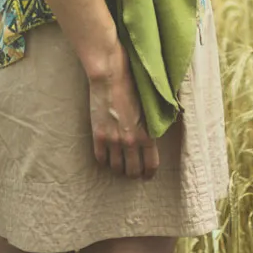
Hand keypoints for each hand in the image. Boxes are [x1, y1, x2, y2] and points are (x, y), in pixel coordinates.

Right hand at [87, 47, 159, 178]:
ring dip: (118, 168)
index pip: (151, 164)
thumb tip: (154, 137)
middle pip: (133, 170)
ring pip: (116, 167)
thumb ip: (151, 126)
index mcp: (147, 134)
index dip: (149, 173)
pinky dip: (104, 160)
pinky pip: (101, 158)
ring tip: (119, 165)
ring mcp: (113, 140)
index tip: (147, 175)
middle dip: (133, 173)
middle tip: (132, 171)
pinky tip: (106, 156)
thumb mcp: (149, 109)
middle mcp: (131, 141)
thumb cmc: (133, 87)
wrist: (111, 77)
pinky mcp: (99, 135)